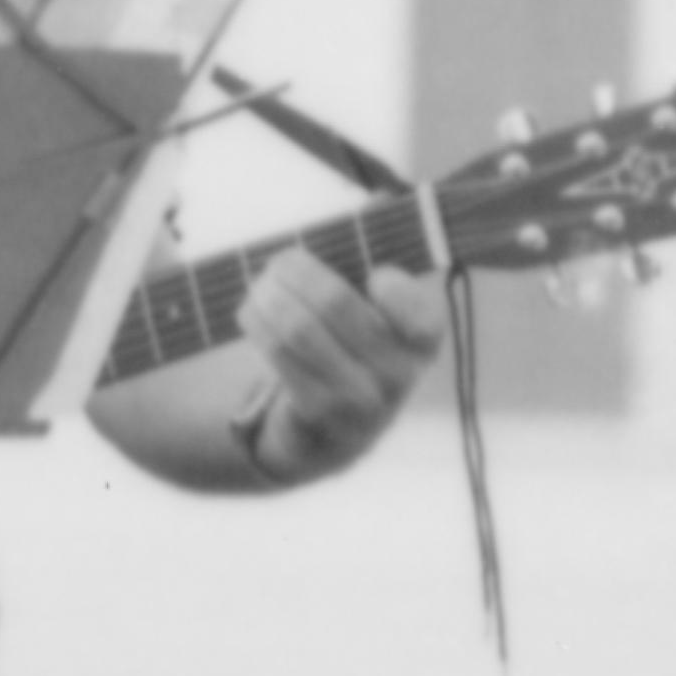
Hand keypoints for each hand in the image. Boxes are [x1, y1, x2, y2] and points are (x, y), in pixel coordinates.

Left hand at [237, 250, 448, 479]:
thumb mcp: (380, 325)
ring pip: (298, 326)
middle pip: (334, 301)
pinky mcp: (317, 412)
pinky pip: (278, 353)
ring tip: (258, 285)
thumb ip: (368, 282)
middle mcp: (399, 375)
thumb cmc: (353, 354)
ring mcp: (359, 399)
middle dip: (296, 270)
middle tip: (277, 262)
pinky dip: (258, 323)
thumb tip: (326, 241)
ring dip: (268, 296)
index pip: (422, 312)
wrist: (334, 435)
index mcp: (423, 343)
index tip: (373, 277)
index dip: (394, 288)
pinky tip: (251, 312)